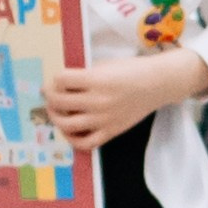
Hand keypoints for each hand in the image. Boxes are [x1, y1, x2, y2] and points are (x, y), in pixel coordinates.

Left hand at [41, 47, 207, 151]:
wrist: (158, 84)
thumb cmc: (131, 70)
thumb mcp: (105, 65)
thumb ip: (84, 75)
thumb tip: (60, 84)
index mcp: (96, 80)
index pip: (60, 80)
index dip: (54, 79)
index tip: (57, 80)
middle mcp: (98, 101)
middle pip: (59, 101)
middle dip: (50, 96)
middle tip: (50, 94)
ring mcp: (104, 119)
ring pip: (67, 124)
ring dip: (55, 117)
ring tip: (56, 111)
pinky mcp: (111, 132)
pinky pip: (85, 143)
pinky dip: (72, 139)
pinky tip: (70, 130)